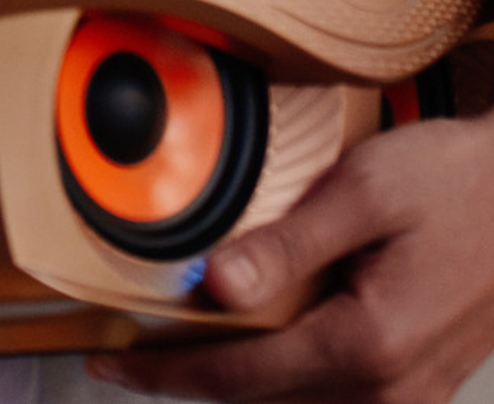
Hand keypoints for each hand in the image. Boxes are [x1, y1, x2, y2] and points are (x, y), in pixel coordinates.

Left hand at [90, 113, 493, 400]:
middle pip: (264, 402)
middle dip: (192, 381)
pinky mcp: (422, 384)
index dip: (166, 373)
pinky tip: (256, 350)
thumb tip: (214, 284)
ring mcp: (412, 395)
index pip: (240, 377)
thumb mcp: (363, 194)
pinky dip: (286, 383)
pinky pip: (338, 401)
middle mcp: (393, 389)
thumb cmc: (457, 184)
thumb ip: (286, 245)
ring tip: (177, 350)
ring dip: (239, 385)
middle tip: (128, 357)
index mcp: (369, 344)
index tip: (109, 364)